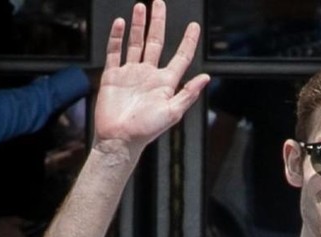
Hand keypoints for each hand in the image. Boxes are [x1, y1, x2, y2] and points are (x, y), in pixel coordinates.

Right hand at [94, 0, 209, 150]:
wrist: (119, 139)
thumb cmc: (146, 130)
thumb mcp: (173, 112)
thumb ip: (188, 94)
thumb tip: (206, 77)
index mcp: (165, 83)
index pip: (180, 57)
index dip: (188, 41)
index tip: (194, 26)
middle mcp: (149, 75)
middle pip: (155, 43)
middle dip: (158, 23)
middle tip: (160, 4)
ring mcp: (131, 74)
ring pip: (136, 43)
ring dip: (139, 25)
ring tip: (141, 7)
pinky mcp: (113, 76)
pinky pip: (115, 52)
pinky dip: (117, 37)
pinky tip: (120, 24)